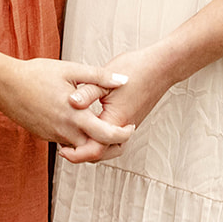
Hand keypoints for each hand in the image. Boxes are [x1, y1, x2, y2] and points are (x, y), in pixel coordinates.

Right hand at [0, 47, 133, 152]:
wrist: (5, 85)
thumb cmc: (37, 74)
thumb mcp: (71, 70)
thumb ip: (99, 77)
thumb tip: (123, 81)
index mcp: (75, 115)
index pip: (107, 135)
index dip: (123, 134)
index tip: (130, 126)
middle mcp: (65, 131)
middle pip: (96, 150)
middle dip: (113, 145)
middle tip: (122, 132)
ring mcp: (54, 136)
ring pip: (81, 149)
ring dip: (94, 142)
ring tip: (103, 126)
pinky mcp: (45, 136)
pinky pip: (67, 143)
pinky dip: (78, 139)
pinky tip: (81, 123)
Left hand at [58, 47, 174, 163]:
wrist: (161, 66)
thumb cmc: (135, 69)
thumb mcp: (106, 78)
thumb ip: (87, 92)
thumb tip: (70, 102)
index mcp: (114, 121)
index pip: (93, 150)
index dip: (76, 154)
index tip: (61, 150)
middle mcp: (123, 128)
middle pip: (102, 154)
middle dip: (82, 155)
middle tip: (64, 150)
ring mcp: (129, 125)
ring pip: (110, 149)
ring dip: (93, 149)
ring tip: (77, 143)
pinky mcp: (131, 119)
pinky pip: (115, 139)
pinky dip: (103, 140)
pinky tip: (93, 129)